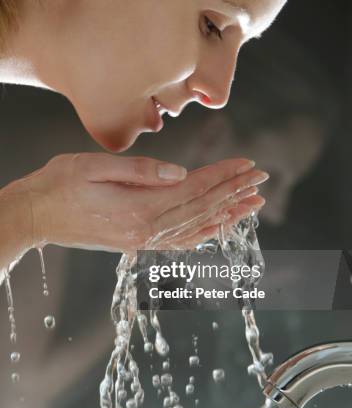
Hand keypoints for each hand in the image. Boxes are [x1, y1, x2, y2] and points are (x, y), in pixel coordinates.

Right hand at [12, 153, 267, 253]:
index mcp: (138, 208)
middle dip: (234, 192)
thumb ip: (139, 171)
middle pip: (201, 209)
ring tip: (253, 204)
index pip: (193, 189)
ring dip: (227, 214)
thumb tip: (179, 173)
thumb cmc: (59, 185)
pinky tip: (219, 228)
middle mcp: (146, 230)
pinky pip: (179, 241)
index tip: (248, 165)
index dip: (222, 176)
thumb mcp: (93, 166)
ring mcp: (142, 240)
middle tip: (262, 179)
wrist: (35, 216)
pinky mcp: (136, 242)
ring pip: (196, 228)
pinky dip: (204, 234)